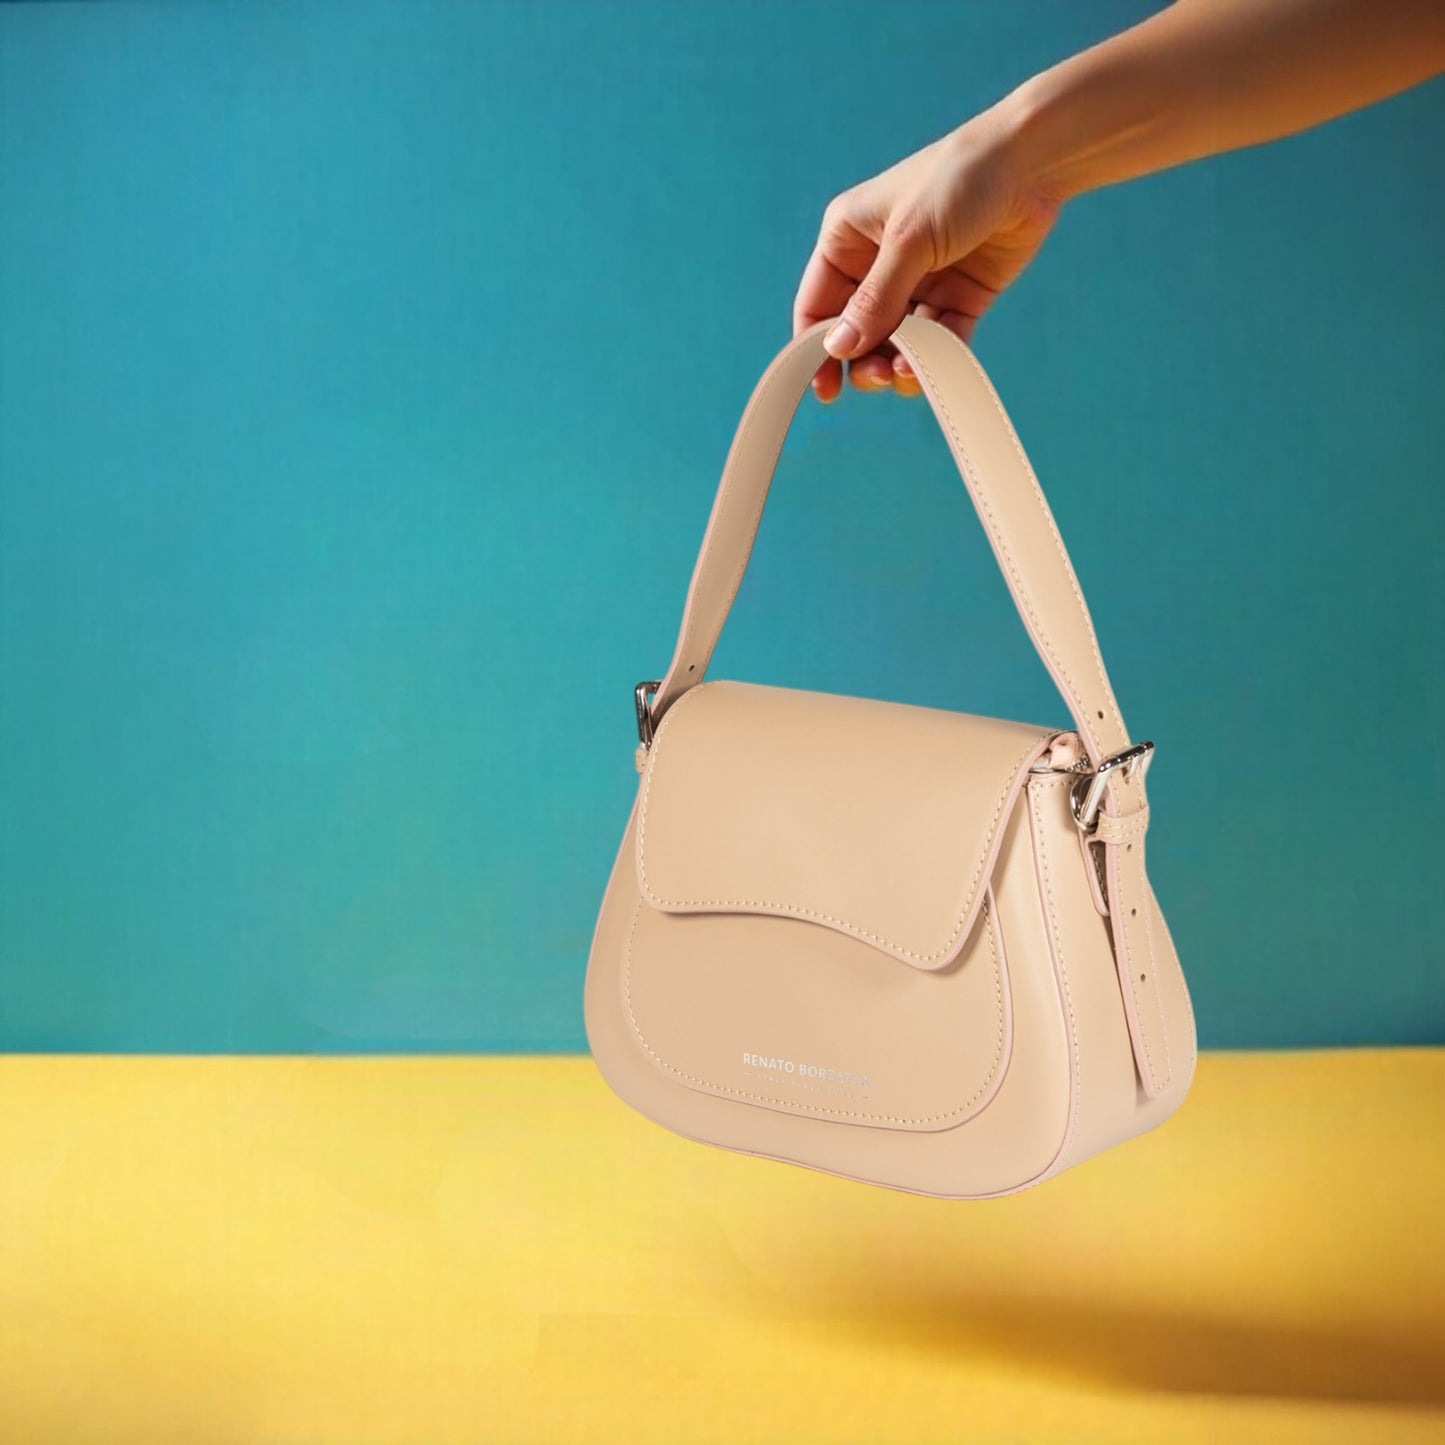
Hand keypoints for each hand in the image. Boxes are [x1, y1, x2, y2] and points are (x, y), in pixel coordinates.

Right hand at [793, 107, 1062, 400]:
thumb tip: (838, 349)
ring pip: (897, 343)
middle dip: (864, 361)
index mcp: (849, 240)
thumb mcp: (908, 239)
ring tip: (909, 372)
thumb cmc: (958, 181)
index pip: (817, 305)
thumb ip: (875, 299)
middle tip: (879, 376)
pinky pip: (939, 339)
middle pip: (856, 333)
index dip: (815, 350)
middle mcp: (878, 264)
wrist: (1031, 164)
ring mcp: (919, 283)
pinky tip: (936, 365)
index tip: (825, 390)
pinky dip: (936, 358)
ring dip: (900, 364)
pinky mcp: (958, 296)